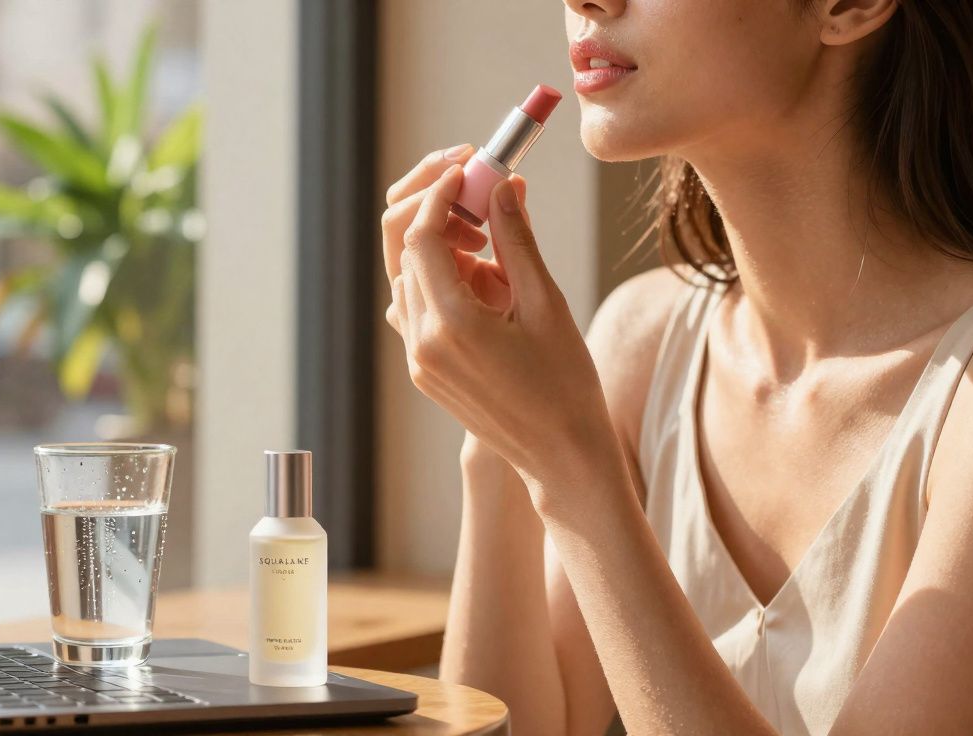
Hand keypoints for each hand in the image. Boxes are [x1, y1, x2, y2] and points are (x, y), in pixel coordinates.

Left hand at [380, 153, 616, 493]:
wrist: (560, 455)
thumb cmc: (565, 384)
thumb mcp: (545, 304)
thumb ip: (516, 241)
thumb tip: (502, 186)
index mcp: (452, 325)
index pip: (420, 237)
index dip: (440, 193)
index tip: (469, 167)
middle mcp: (422, 343)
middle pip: (406, 253)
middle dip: (437, 211)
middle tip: (477, 188)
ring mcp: (418, 360)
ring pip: (409, 278)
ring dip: (442, 248)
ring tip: (494, 248)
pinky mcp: (424, 371)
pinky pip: (417, 309)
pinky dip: (441, 282)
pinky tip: (485, 283)